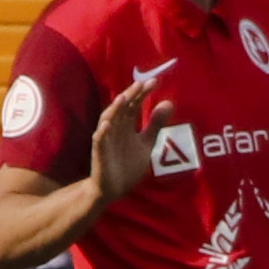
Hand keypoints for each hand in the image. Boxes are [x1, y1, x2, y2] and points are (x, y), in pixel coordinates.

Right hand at [78, 71, 162, 208]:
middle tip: (141, 84)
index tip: (155, 81)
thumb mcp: (147, 142)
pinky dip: (102, 133)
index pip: (134, 105)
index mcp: (126, 125)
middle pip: (122, 108)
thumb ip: (156, 124)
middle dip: (131, 96)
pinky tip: (106, 125)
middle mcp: (115, 129)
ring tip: (123, 97)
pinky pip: (99, 142)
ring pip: (108, 121)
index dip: (142, 93)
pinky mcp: (99, 154)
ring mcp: (106, 140)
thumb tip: (169, 102)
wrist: (114, 187)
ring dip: (115, 109)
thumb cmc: (128, 163)